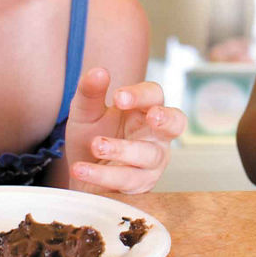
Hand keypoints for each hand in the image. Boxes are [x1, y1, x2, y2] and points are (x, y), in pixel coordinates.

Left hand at [64, 67, 185, 193]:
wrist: (80, 175)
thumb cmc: (91, 136)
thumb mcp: (85, 112)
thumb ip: (91, 92)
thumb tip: (99, 71)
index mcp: (144, 110)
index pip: (154, 95)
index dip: (140, 95)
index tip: (118, 97)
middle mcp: (156, 135)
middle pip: (176, 123)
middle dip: (166, 119)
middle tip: (153, 117)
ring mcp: (153, 162)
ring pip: (148, 154)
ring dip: (122, 149)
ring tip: (96, 145)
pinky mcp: (141, 185)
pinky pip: (127, 180)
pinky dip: (102, 175)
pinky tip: (81, 169)